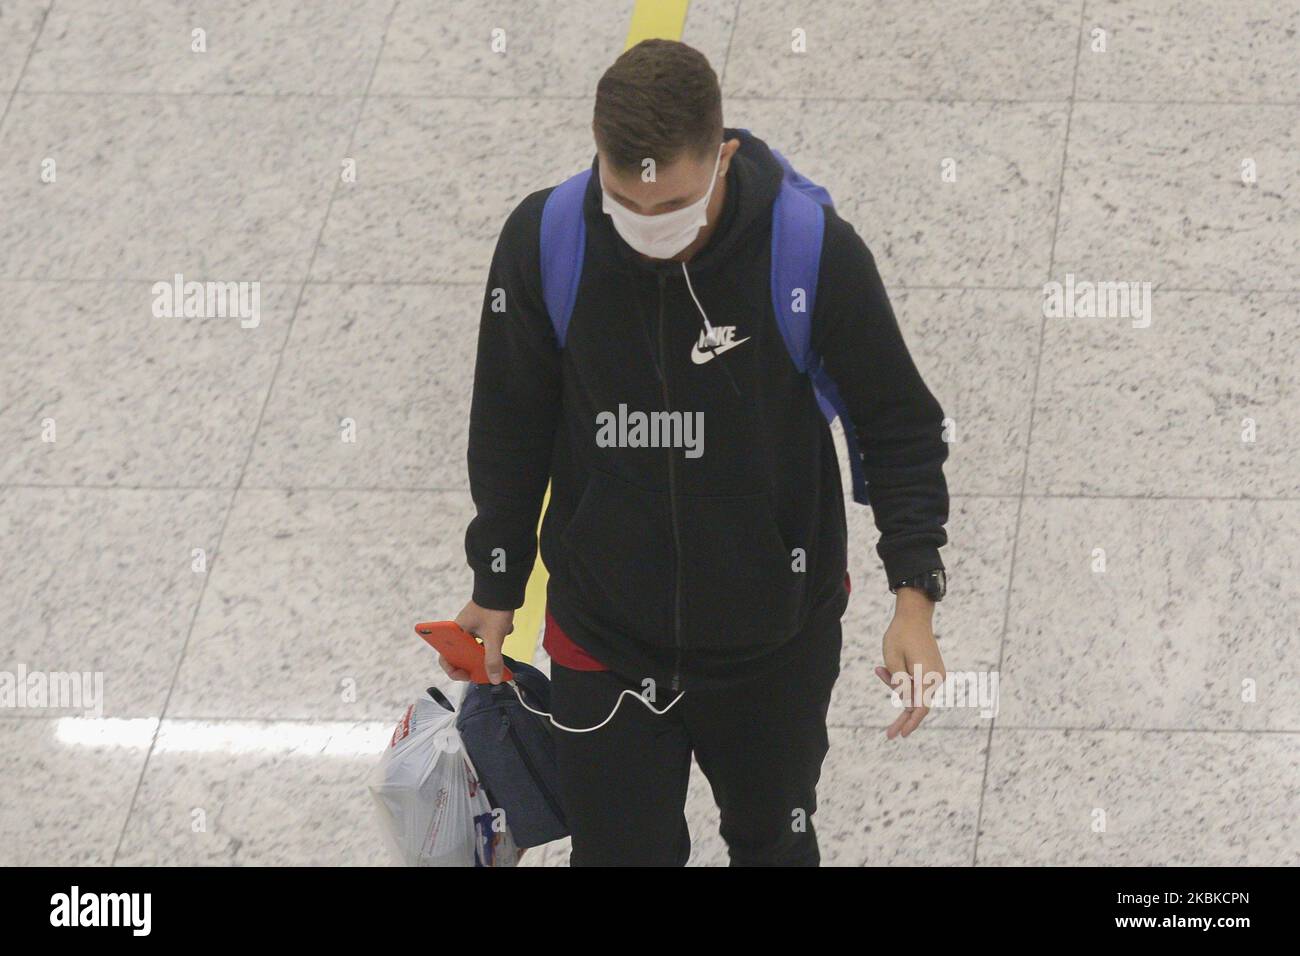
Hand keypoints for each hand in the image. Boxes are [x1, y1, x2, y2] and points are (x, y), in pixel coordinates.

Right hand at [443, 601, 513, 683]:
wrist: (504, 586)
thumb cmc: (493, 608)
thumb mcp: (493, 637)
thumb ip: (493, 660)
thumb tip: (493, 679)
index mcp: (454, 633)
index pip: (445, 658)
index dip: (454, 671)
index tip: (468, 675)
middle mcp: (460, 632)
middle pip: (463, 657)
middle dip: (476, 664)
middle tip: (488, 670)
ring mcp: (471, 629)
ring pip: (476, 650)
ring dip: (489, 653)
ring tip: (500, 651)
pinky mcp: (483, 625)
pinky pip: (487, 640)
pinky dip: (497, 640)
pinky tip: (505, 630)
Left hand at [874, 588, 945, 738]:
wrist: (914, 616)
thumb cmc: (900, 635)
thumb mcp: (892, 659)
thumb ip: (898, 683)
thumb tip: (905, 702)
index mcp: (927, 676)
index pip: (921, 707)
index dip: (911, 723)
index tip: (901, 735)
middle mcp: (936, 678)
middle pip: (917, 702)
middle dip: (902, 714)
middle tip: (889, 733)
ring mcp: (937, 674)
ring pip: (916, 692)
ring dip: (897, 687)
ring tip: (879, 668)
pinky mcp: (933, 670)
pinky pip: (918, 683)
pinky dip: (903, 681)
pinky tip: (885, 668)